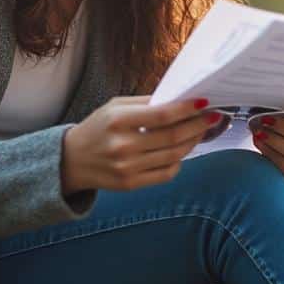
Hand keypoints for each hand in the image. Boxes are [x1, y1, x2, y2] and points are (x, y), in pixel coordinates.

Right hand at [60, 95, 221, 192]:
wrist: (71, 160)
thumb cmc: (98, 128)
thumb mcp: (115, 106)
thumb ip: (146, 102)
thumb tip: (181, 99)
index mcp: (118, 120)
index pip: (163, 115)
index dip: (188, 109)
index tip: (205, 103)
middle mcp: (123, 146)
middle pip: (173, 136)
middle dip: (198, 125)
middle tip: (211, 117)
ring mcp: (127, 168)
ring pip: (174, 155)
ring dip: (193, 142)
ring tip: (200, 131)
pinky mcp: (131, 184)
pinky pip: (166, 173)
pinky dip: (179, 161)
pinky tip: (181, 150)